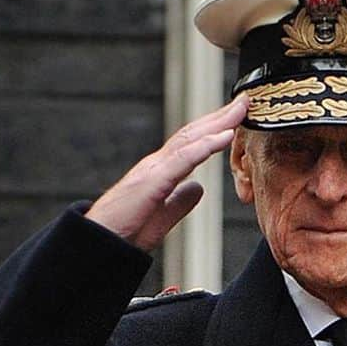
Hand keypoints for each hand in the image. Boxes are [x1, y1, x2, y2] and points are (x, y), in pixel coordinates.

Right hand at [85, 94, 248, 251]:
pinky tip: (224, 136)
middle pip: (193, 133)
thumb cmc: (126, 231)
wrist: (102, 244)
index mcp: (161, 172)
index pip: (191, 144)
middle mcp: (157, 164)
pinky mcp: (152, 181)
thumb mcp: (162, 217)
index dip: (214, 130)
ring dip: (217, 122)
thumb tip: (199, 189)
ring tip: (239, 110)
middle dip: (220, 116)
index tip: (236, 119)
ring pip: (190, 139)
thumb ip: (180, 201)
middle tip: (244, 102)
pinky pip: (183, 159)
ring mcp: (153, 169)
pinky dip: (205, 145)